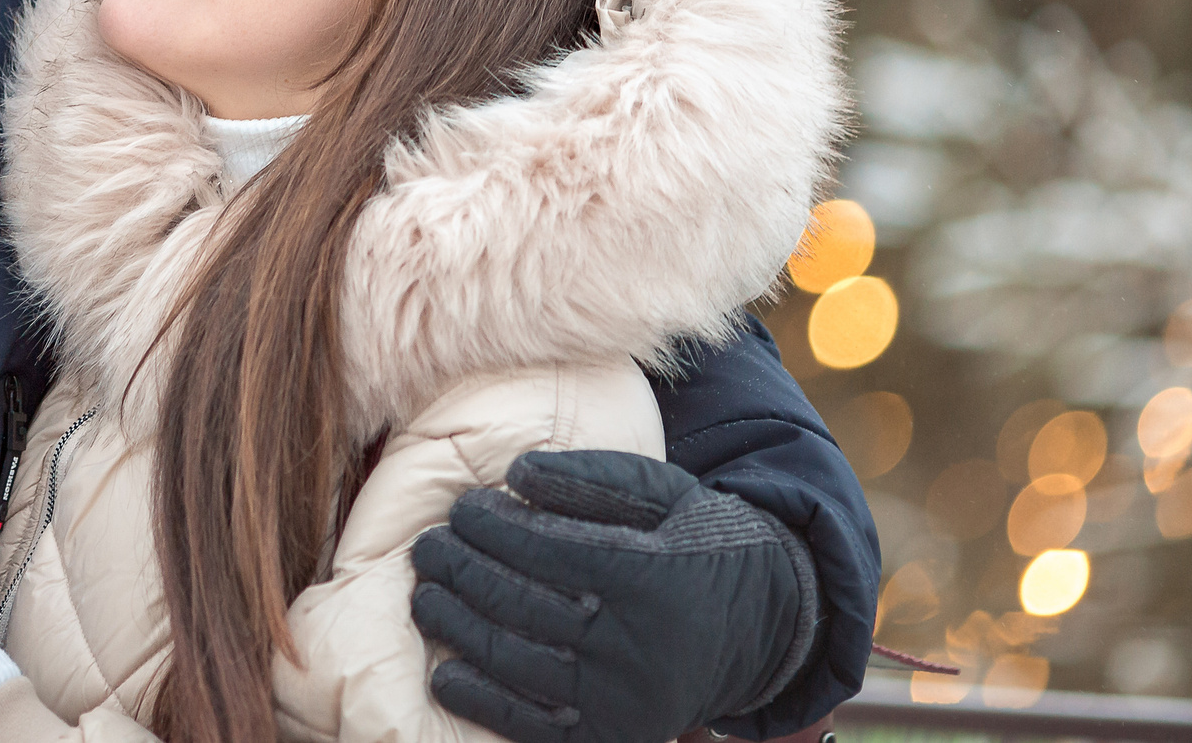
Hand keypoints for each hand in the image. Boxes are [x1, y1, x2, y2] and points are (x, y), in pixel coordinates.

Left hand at [411, 451, 812, 742]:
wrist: (764, 624)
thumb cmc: (700, 540)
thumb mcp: (664, 492)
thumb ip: (593, 476)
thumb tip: (515, 473)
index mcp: (651, 576)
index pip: (548, 549)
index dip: (493, 527)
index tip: (460, 508)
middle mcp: (636, 645)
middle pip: (524, 605)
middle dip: (464, 572)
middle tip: (428, 549)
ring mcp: (624, 699)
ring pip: (520, 663)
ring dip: (460, 629)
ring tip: (427, 596)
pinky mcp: (615, 735)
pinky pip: (535, 724)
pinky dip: (485, 701)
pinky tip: (447, 671)